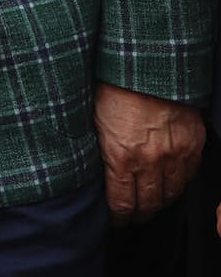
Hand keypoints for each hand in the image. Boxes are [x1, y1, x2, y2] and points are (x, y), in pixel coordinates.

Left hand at [96, 82, 204, 224]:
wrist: (148, 65)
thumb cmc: (114, 87)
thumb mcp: (93, 121)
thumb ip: (99, 150)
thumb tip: (94, 170)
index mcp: (120, 157)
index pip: (121, 203)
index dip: (118, 218)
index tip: (115, 221)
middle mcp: (150, 161)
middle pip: (148, 203)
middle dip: (139, 216)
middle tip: (134, 219)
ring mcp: (175, 155)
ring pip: (171, 193)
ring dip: (160, 203)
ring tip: (152, 207)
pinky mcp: (193, 145)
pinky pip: (189, 176)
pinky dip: (180, 186)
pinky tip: (171, 188)